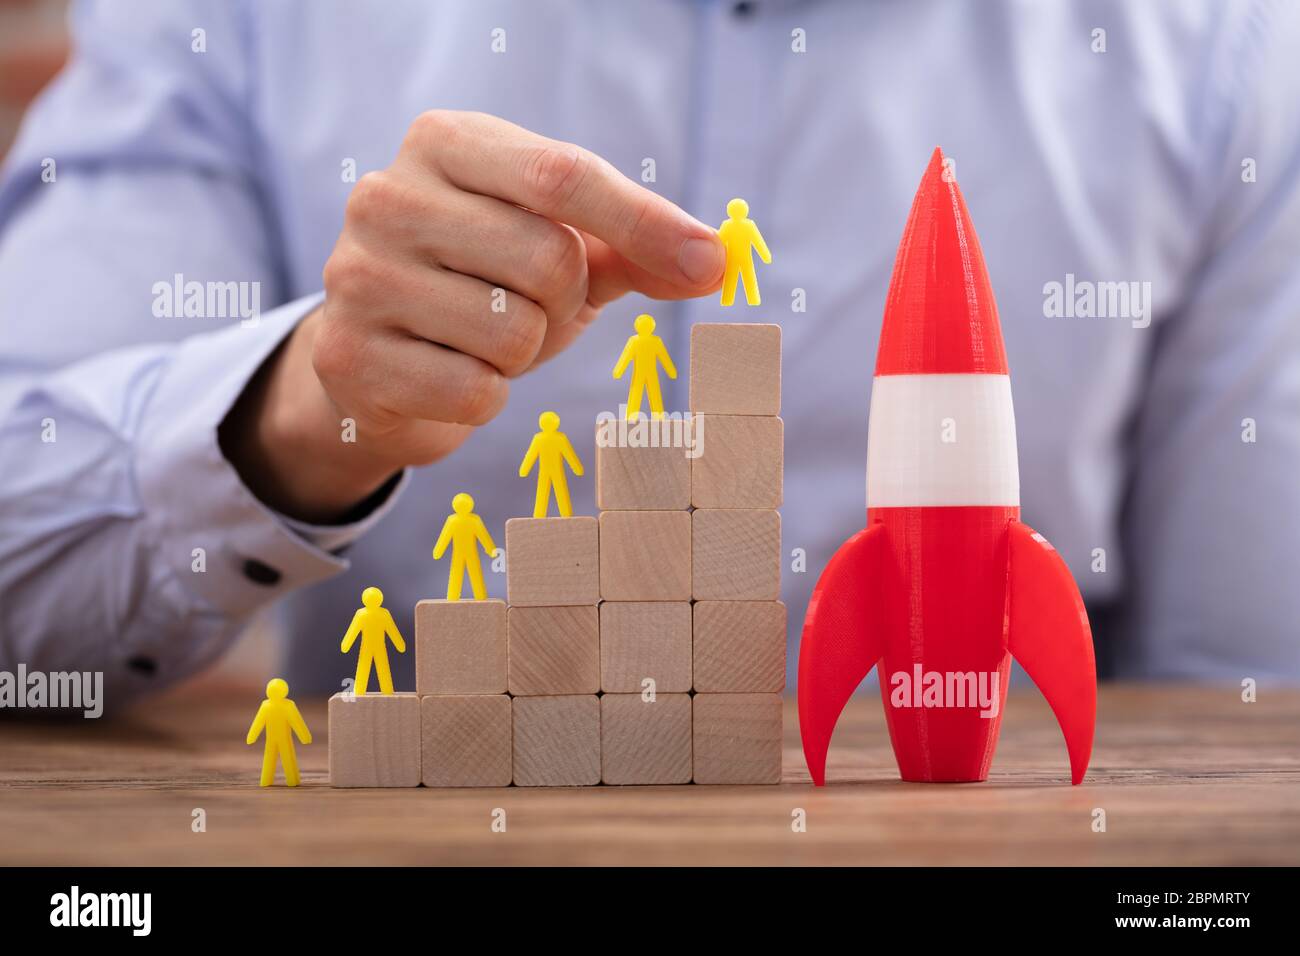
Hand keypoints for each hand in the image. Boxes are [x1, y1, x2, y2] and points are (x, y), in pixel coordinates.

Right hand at [221, 111, 723, 521]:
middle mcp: (387, 196)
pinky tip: (448, 376)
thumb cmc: (484, 286)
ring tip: (483, 339)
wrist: (379, 358)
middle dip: (564, 302)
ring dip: (524, 353)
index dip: (644, 223)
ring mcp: (357, 276)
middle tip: (530, 306)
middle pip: (548, 260)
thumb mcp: (558, 249)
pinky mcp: (346, 356)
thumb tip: (714, 262)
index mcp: (445, 143)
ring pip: (513, 333)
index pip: (562, 175)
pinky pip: (475, 393)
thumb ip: (633, 245)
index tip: (708, 265)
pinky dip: (484, 398)